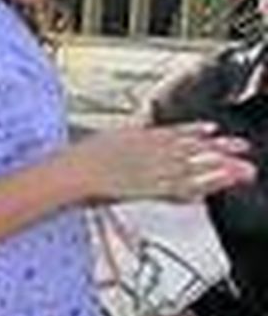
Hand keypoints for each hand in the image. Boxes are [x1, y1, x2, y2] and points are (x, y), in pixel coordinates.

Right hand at [69, 122, 254, 201]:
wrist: (72, 172)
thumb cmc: (77, 159)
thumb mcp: (100, 137)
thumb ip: (122, 135)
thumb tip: (132, 128)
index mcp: (138, 135)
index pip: (173, 131)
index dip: (195, 130)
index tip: (213, 129)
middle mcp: (150, 150)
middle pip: (191, 147)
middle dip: (219, 148)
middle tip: (242, 147)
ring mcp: (152, 169)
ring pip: (194, 166)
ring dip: (220, 167)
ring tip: (243, 169)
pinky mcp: (152, 187)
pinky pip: (183, 187)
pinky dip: (201, 186)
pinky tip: (216, 187)